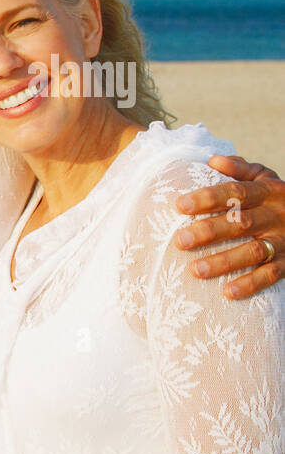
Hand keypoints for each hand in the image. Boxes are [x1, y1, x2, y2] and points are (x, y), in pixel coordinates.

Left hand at [175, 155, 284, 298]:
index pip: (236, 192)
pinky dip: (251, 284)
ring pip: (254, 251)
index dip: (208, 198)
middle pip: (241, 222)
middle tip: (180, 240)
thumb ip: (240, 169)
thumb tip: (213, 160)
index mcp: (269, 191)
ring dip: (225, 261)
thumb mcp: (264, 177)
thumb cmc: (275, 197)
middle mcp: (277, 214)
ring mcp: (284, 239)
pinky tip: (228, 292)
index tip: (180, 206)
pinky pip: (272, 274)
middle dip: (210, 231)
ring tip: (195, 270)